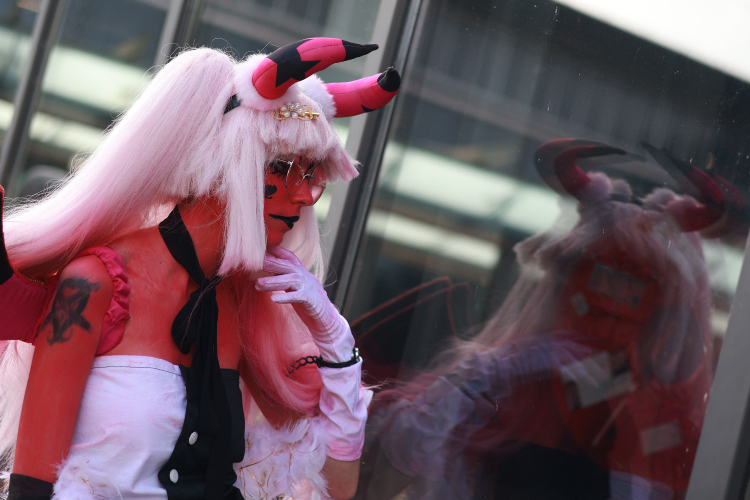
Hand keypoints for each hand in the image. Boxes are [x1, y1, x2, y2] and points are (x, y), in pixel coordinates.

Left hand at [256, 245, 353, 361]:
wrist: (326, 319)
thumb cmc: (308, 303)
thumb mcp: (296, 287)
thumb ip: (285, 278)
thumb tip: (268, 270)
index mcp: (302, 272)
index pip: (289, 257)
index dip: (277, 250)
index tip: (263, 245)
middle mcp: (306, 277)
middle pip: (288, 266)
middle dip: (271, 263)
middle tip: (254, 264)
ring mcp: (310, 287)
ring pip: (291, 280)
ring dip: (273, 281)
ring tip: (257, 284)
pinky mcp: (312, 300)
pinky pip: (298, 297)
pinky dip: (285, 297)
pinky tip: (272, 298)